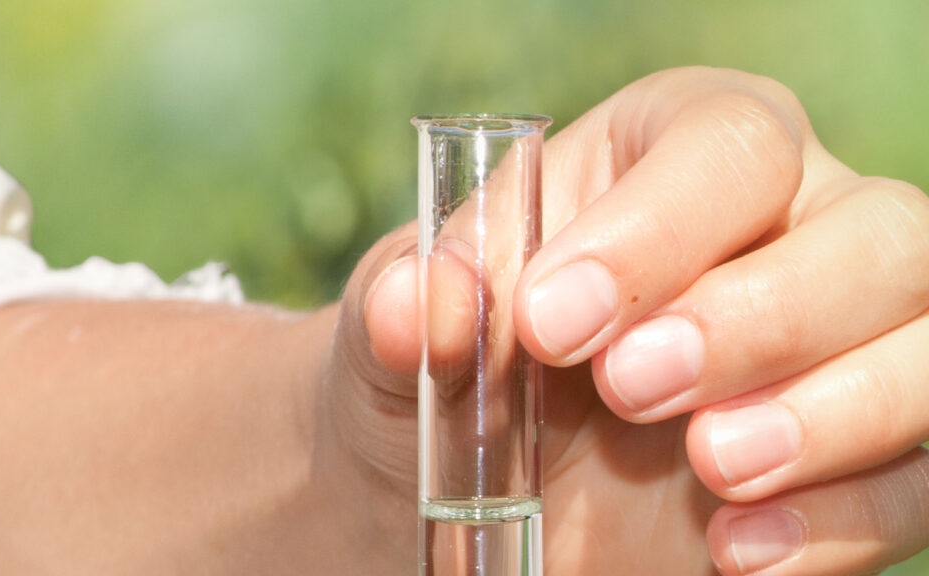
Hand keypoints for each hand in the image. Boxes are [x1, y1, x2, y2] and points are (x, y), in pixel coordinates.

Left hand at [329, 67, 928, 574]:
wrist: (487, 480)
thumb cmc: (456, 375)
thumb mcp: (407, 339)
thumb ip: (409, 312)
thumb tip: (418, 304)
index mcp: (673, 158)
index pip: (727, 146)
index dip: (656, 230)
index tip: (551, 325)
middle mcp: (789, 227)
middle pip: (874, 229)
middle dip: (759, 318)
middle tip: (634, 393)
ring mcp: (846, 340)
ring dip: (837, 412)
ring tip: (712, 468)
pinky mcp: (867, 452)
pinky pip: (924, 473)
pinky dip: (848, 516)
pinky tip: (739, 550)